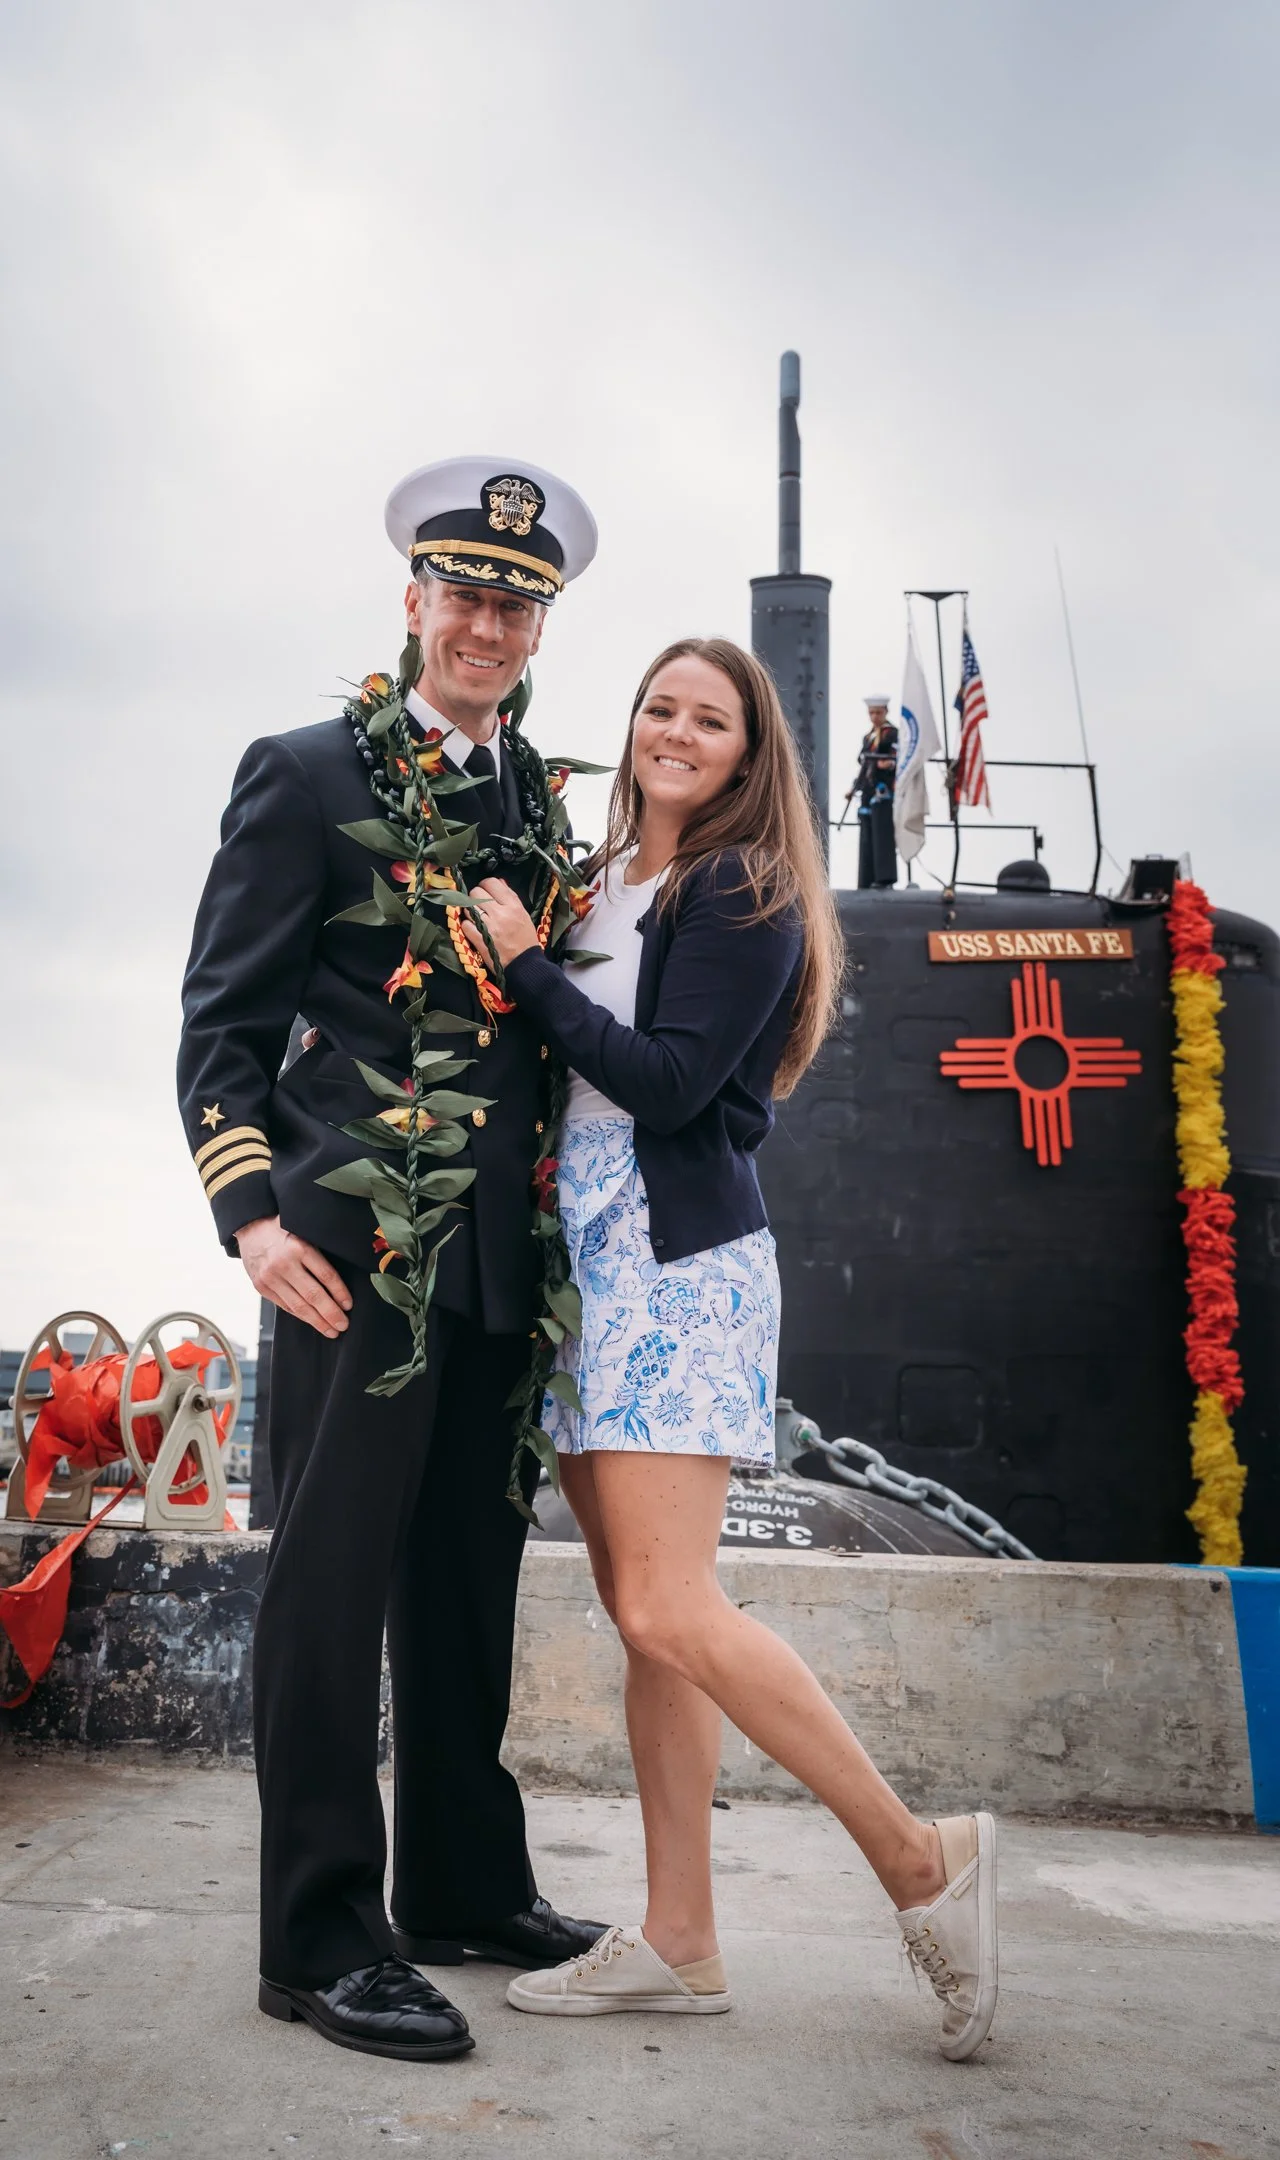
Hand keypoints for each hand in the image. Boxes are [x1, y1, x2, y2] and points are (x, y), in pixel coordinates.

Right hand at [236, 1216, 352, 1337]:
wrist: (250, 1227)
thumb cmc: (284, 1230)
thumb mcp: (305, 1232)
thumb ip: (319, 1253)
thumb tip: (340, 1281)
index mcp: (300, 1247)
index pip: (326, 1275)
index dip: (340, 1292)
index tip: (349, 1304)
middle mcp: (284, 1263)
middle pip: (313, 1295)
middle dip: (331, 1313)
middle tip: (344, 1325)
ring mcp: (270, 1277)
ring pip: (299, 1305)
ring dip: (317, 1321)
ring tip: (331, 1330)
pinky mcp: (261, 1287)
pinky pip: (285, 1306)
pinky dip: (301, 1315)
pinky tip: (312, 1321)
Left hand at [464, 878, 539, 966]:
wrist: (524, 963)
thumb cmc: (525, 939)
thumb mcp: (524, 914)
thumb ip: (511, 897)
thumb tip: (499, 882)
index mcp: (513, 906)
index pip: (491, 883)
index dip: (486, 885)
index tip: (486, 892)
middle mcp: (500, 914)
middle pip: (476, 892)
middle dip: (476, 897)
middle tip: (481, 905)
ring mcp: (488, 927)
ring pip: (468, 907)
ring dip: (470, 911)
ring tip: (478, 918)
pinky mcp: (479, 939)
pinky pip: (465, 925)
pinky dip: (468, 926)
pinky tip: (474, 929)